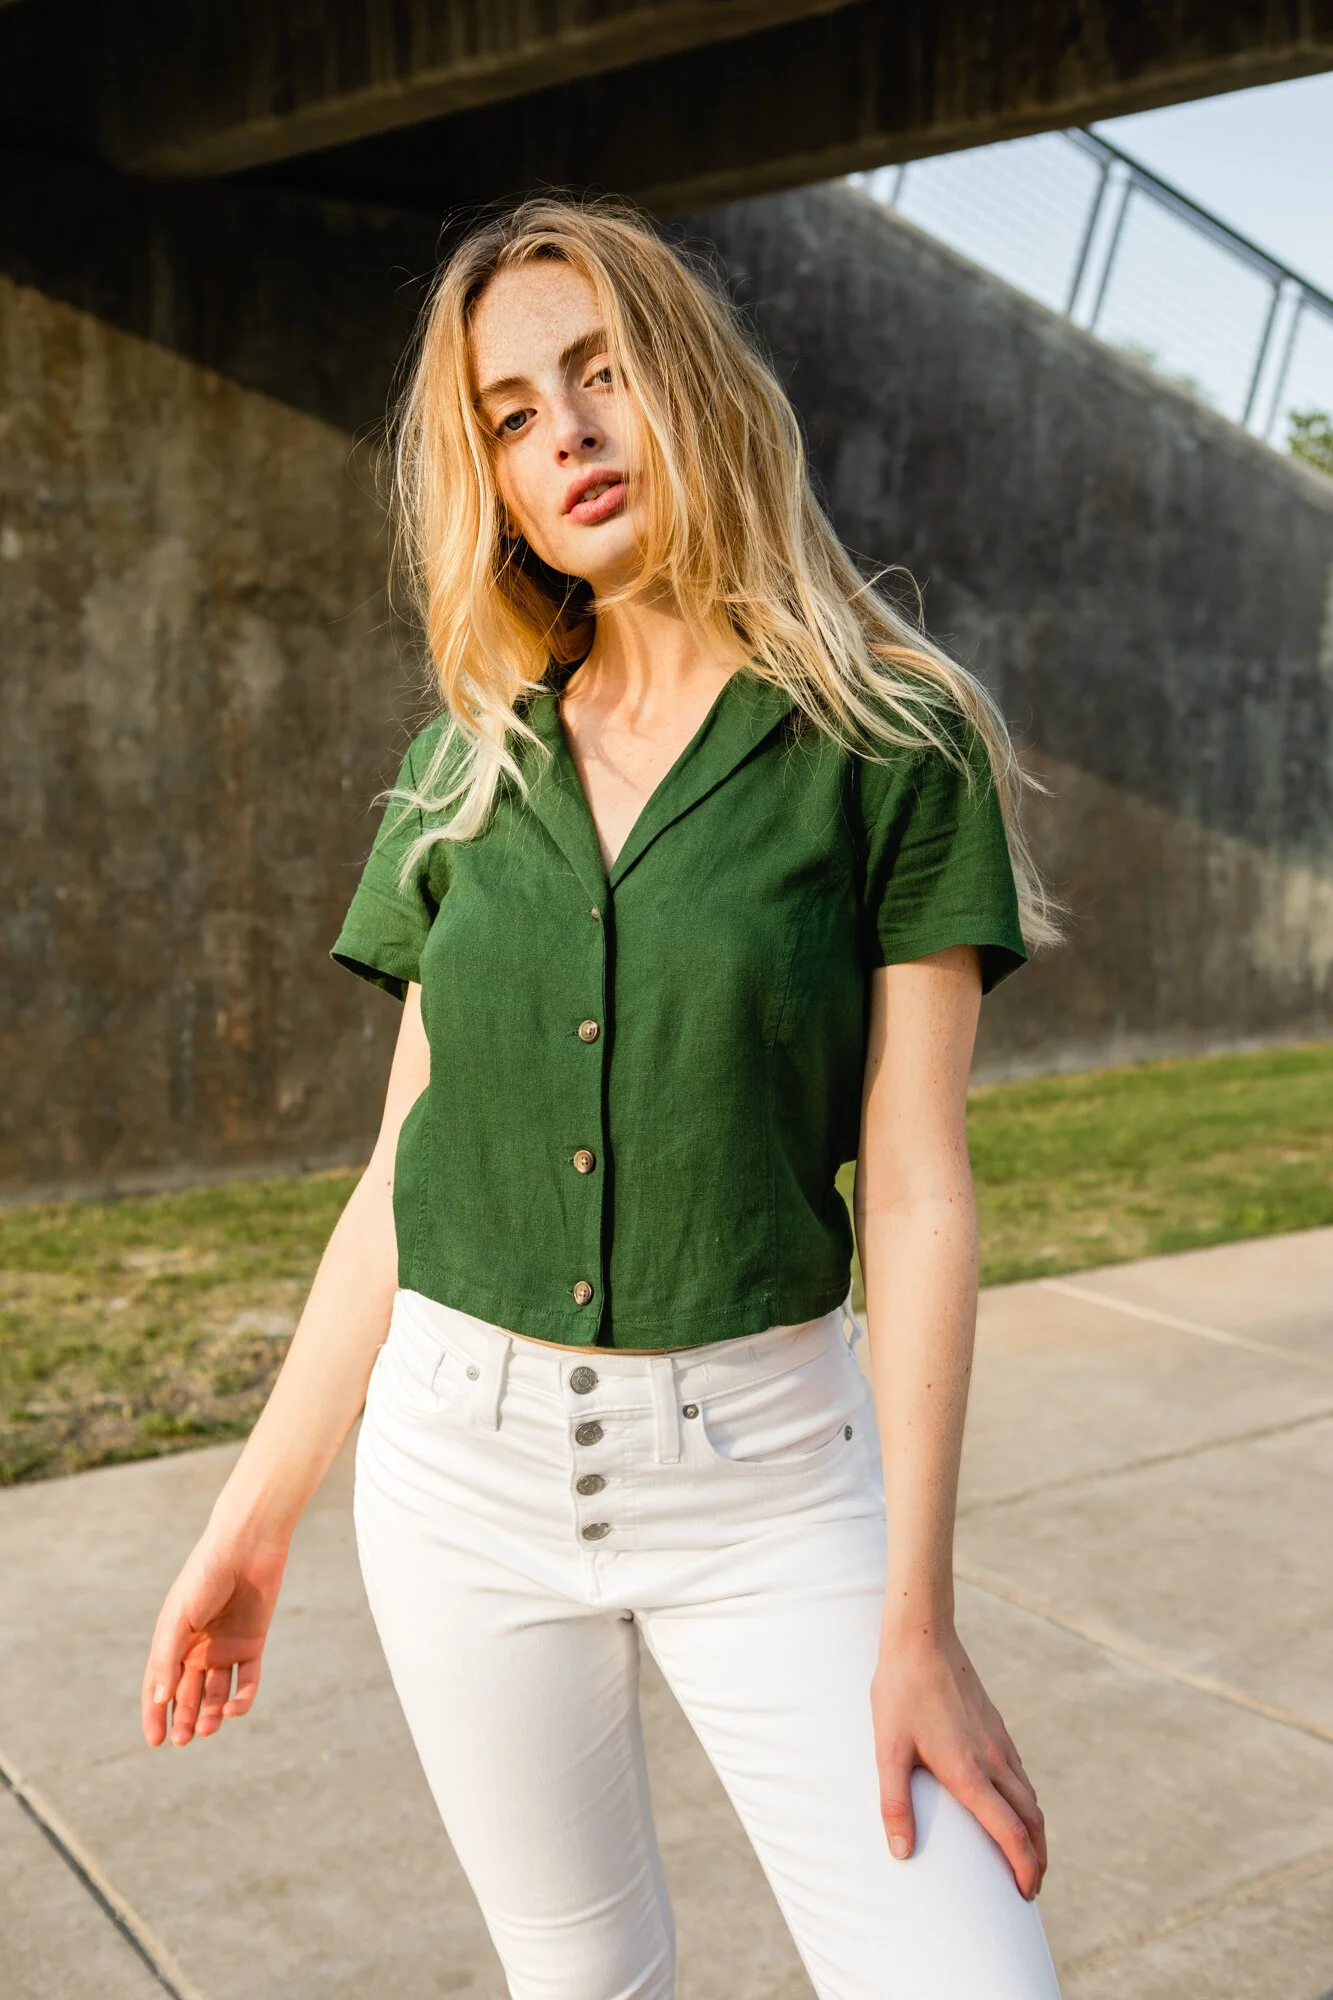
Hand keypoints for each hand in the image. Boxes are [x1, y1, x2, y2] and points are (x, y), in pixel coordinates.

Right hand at [141, 1533, 289, 1746]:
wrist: (247, 1545)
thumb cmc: (205, 1575)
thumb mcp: (179, 1617)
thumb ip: (167, 1657)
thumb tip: (159, 1699)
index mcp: (173, 1640)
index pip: (159, 1685)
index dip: (155, 1713)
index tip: (156, 1741)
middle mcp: (198, 1648)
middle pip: (188, 1693)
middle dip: (185, 1718)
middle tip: (184, 1740)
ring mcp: (226, 1647)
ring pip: (217, 1692)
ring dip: (212, 1713)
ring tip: (209, 1728)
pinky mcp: (253, 1644)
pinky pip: (248, 1679)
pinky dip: (242, 1698)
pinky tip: (235, 1709)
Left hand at [871, 1624, 1046, 1897]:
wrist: (922, 1638)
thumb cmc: (900, 1692)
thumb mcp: (888, 1749)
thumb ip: (894, 1802)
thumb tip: (900, 1854)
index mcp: (970, 1773)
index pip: (1011, 1833)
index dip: (1024, 1868)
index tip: (1025, 1895)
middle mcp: (994, 1760)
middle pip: (1032, 1820)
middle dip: (1037, 1858)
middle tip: (1031, 1888)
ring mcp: (999, 1741)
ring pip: (1030, 1796)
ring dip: (1035, 1831)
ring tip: (1026, 1854)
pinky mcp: (996, 1725)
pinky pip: (1021, 1773)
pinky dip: (1026, 1801)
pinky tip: (1012, 1804)